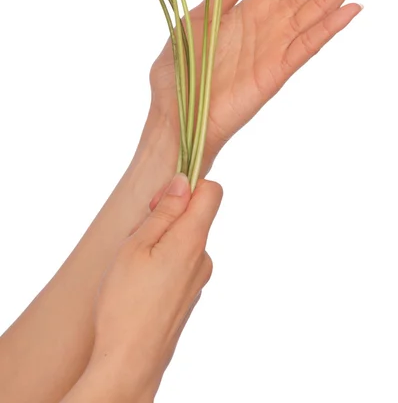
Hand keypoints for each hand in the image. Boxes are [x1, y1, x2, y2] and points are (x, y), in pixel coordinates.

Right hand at [78, 175, 221, 402]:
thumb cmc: (125, 303)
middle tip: (135, 239)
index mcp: (193, 241)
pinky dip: (162, 263)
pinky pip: (180, 264)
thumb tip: (183, 181)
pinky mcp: (188, 295)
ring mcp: (198, 279)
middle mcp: (204, 258)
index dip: (186, 186)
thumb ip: (164, 211)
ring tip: (133, 267)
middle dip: (166, 217)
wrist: (130, 363)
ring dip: (161, 242)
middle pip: (194, 217)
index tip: (159, 202)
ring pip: (184, 242)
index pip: (212, 192)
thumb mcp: (136, 246)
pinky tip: (140, 285)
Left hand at [150, 0, 380, 171]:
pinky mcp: (276, 73)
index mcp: (252, 8)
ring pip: (317, 8)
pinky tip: (352, 8)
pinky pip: (306, 46)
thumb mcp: (195, 21)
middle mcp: (271, 23)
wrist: (174, 116)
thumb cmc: (179, 72)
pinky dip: (329, 27)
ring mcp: (276, 47)